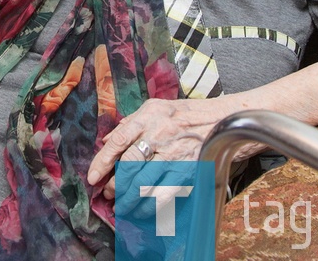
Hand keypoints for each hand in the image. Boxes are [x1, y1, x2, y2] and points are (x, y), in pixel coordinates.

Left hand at [87, 98, 247, 199]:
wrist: (225, 120)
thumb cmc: (188, 113)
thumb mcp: (156, 107)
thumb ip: (131, 122)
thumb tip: (108, 138)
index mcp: (148, 117)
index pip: (118, 140)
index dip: (102, 161)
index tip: (92, 176)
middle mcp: (160, 134)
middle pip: (129, 164)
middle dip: (115, 183)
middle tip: (108, 193)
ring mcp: (176, 153)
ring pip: (145, 182)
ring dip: (129, 198)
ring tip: (122, 204)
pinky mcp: (190, 169)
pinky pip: (166, 193)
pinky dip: (151, 205)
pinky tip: (142, 210)